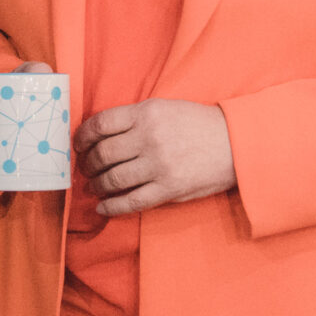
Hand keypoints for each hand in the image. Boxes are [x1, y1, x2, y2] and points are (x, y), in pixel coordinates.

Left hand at [75, 99, 235, 217]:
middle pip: (102, 154)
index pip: (100, 124)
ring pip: (113, 179)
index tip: (78, 145)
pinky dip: (112, 207)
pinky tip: (103, 208)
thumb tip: (100, 135)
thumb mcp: (164, 108)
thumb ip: (134, 119)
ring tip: (94, 186)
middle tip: (85, 169)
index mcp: (146, 113)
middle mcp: (149, 138)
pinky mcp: (169, 188)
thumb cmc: (198, 124)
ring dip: (97, 185)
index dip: (82, 136)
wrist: (236, 143)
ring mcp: (159, 165)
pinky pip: (132, 201)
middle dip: (87, 164)